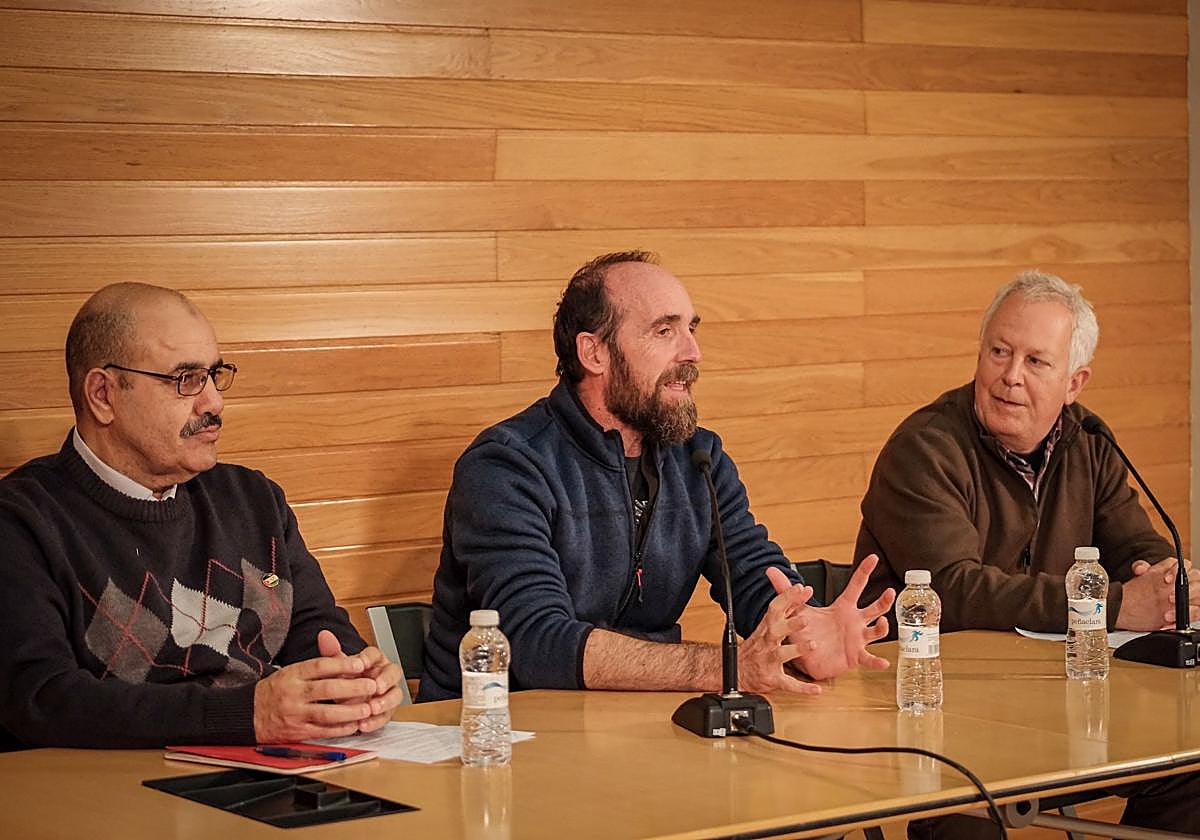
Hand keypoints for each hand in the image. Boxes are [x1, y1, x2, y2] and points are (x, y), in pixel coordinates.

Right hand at [253, 632, 403, 742]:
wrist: (247, 714)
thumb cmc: (274, 691)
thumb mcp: (290, 671)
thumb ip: (316, 666)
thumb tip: (345, 658)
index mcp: (293, 674)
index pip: (320, 666)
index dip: (342, 664)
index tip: (361, 664)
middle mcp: (293, 694)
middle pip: (327, 690)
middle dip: (352, 688)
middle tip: (371, 685)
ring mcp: (295, 714)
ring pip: (326, 713)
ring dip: (350, 712)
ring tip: (367, 708)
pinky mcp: (296, 732)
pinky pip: (322, 732)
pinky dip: (340, 729)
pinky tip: (354, 725)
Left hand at [315, 630, 404, 734]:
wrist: (345, 700)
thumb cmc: (345, 681)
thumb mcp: (337, 668)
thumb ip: (332, 653)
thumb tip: (324, 636)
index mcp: (373, 661)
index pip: (376, 654)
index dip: (370, 659)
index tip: (361, 664)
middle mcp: (384, 675)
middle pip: (394, 672)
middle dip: (386, 681)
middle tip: (375, 687)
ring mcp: (388, 693)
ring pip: (396, 695)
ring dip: (385, 702)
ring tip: (372, 708)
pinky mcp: (387, 711)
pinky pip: (388, 715)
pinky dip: (377, 720)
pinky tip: (365, 723)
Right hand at [735, 576, 817, 693]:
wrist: (738, 672)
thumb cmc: (756, 647)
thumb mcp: (768, 624)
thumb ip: (788, 607)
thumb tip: (803, 589)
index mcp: (767, 627)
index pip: (776, 608)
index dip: (787, 597)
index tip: (801, 588)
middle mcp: (767, 642)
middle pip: (776, 630)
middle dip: (790, 624)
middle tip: (806, 618)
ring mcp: (768, 660)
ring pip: (781, 655)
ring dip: (796, 650)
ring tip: (812, 645)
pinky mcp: (772, 678)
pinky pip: (788, 684)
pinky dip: (802, 688)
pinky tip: (816, 689)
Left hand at [781, 554, 895, 681]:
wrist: (806, 656)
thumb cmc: (808, 630)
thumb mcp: (797, 609)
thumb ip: (785, 589)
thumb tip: (770, 570)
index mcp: (843, 607)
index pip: (856, 585)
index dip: (864, 570)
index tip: (873, 557)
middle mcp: (854, 621)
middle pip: (874, 608)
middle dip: (883, 600)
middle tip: (890, 591)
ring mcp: (857, 638)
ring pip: (875, 631)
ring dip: (882, 627)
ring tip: (882, 623)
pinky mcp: (855, 655)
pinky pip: (868, 658)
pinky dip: (876, 661)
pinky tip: (883, 662)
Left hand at [1119, 557, 1198, 629]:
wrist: (1145, 604)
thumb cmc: (1150, 586)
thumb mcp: (1144, 575)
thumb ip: (1140, 567)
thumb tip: (1140, 569)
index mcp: (1182, 571)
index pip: (1186, 566)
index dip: (1176, 572)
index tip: (1166, 579)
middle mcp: (1192, 583)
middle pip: (1197, 584)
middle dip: (1185, 591)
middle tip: (1169, 598)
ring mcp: (1195, 598)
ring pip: (1199, 602)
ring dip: (1185, 609)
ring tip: (1167, 615)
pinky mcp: (1195, 611)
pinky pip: (1195, 615)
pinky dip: (1181, 621)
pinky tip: (1168, 624)